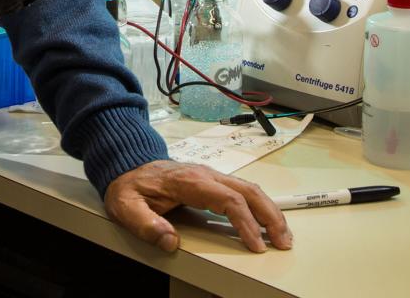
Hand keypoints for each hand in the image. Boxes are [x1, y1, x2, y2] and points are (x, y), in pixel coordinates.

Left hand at [104, 160, 291, 253]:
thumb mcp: (126, 206)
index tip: (255, 245)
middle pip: (248, 191)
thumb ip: (145, 224)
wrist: (126, 164)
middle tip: (283, 242)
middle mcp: (205, 175)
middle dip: (269, 216)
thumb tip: (170, 241)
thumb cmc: (129, 187)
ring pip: (250, 189)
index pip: (227, 199)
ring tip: (283, 236)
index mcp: (188, 181)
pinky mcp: (212, 182)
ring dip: (270, 211)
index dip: (245, 222)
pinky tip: (267, 222)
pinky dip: (260, 207)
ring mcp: (210, 176)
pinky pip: (242, 192)